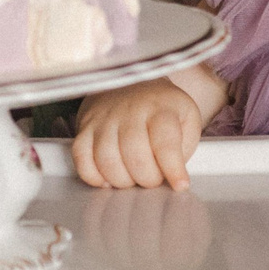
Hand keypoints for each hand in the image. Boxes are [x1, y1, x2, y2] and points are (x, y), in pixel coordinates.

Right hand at [73, 78, 205, 188]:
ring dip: (123, 180)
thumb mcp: (186, 118)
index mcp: (160, 108)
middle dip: (148, 179)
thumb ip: (184, 148)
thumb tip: (174, 177)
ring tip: (133, 177)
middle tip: (154, 177)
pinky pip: (81, 158)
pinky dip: (93, 176)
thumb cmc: (161, 109)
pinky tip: (108, 178)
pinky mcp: (85, 127)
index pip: (165, 142)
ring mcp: (104, 119)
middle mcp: (130, 111)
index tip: (180, 184)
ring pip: (107, 161)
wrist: (129, 84)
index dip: (172, 169)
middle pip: (135, 157)